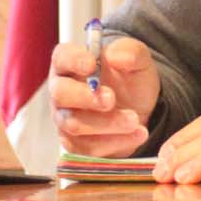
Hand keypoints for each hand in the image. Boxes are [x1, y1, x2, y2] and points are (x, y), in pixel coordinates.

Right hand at [49, 35, 161, 156]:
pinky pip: (87, 148)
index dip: (73, 60)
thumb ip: (130, 52)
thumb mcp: (138, 61)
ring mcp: (66, 119)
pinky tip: (137, 133)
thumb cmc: (130, 79)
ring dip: (106, 123)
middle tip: (111, 99)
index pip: (62, 57)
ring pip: (74, 124)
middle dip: (86, 97)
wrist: (140, 108)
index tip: (90, 64)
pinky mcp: (76, 143)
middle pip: (60, 94)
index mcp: (72, 64)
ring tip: (134, 119)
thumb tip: (116, 56)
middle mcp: (62, 92)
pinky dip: (115, 142)